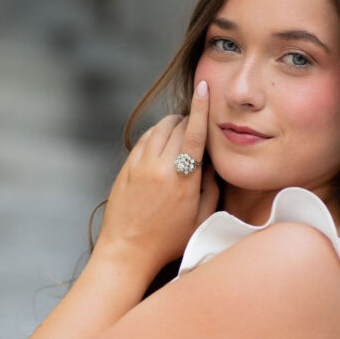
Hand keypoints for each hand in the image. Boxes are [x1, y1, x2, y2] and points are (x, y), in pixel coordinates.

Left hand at [95, 80, 219, 275]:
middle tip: (198, 125)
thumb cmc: (169, 242)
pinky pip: (144, 140)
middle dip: (190, 119)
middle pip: (178, 126)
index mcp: (183, 180)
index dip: (201, 108)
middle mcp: (160, 167)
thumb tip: (212, 164)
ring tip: (181, 129)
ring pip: (159, 128)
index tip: (204, 87)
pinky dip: (156, 134)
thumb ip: (211, 189)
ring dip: (173, 123)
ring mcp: (140, 166)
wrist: (128, 252)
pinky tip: (162, 142)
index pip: (195, 133)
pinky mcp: (127, 169)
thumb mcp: (201, 220)